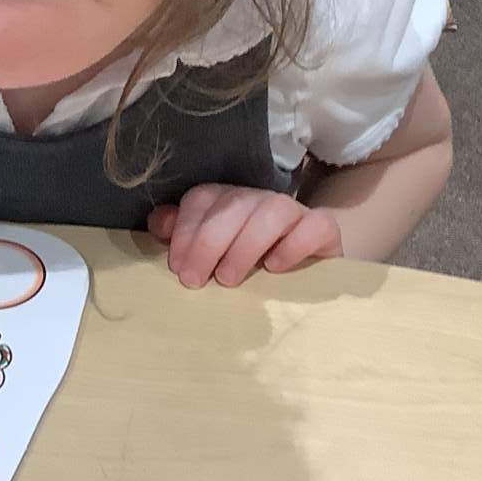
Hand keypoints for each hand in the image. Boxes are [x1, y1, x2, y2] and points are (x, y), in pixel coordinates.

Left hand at [149, 185, 343, 287]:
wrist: (308, 261)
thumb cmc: (250, 258)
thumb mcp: (212, 250)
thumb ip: (183, 234)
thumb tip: (158, 224)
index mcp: (227, 199)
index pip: (202, 200)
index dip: (186, 231)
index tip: (178, 267)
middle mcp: (258, 199)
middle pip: (233, 205)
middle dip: (208, 242)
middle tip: (195, 281)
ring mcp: (293, 211)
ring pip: (272, 212)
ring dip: (245, 245)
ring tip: (228, 278)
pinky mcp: (323, 228)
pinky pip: (314, 226)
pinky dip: (293, 245)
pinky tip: (275, 267)